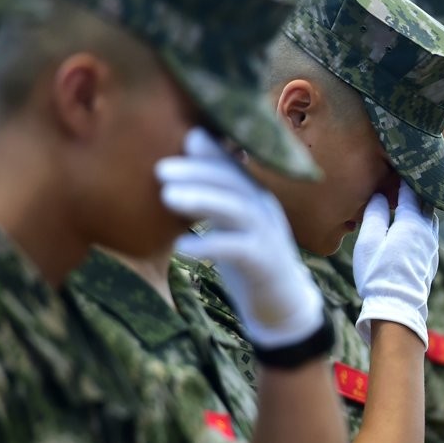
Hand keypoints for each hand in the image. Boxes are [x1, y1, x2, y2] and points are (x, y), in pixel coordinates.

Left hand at [159, 127, 323, 348]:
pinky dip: (209, 246)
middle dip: (197, 171)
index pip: (232, 165)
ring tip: (167, 197)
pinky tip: (181, 248)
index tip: (180, 138)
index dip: (209, 151)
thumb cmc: (248, 260)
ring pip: (237, 209)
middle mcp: (264, 210)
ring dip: (202, 200)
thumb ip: (211, 199)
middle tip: (160, 169)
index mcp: (254, 197)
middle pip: (233, 182)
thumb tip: (177, 177)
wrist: (282, 304)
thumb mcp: (230, 224)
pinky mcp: (264, 264)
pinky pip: (237, 250)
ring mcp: (267, 236)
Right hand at [353, 181, 438, 346]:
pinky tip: (412, 223)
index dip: (405, 177)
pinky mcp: (431, 259)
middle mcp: (427, 231)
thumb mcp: (368, 241)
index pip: (411, 191)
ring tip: (410, 198)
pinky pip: (429, 232)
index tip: (400, 163)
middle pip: (426, 202)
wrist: (397, 307)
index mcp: (411, 223)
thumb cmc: (378, 274)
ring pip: (430, 217)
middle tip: (407, 175)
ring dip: (421, 206)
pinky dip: (422, 221)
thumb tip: (380, 196)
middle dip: (418, 188)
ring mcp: (432, 246)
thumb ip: (375, 214)